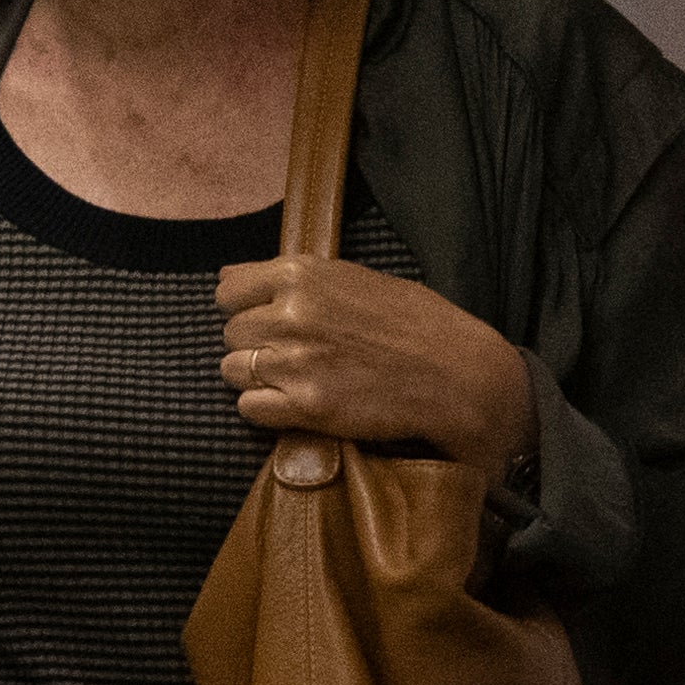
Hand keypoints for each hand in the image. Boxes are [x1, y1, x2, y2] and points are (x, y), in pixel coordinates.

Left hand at [210, 254, 535, 472]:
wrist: (459, 375)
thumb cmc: (415, 323)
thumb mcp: (355, 278)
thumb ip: (291, 278)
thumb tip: (225, 277)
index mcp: (301, 276)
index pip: (227, 292)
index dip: (244, 308)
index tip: (267, 319)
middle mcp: (290, 315)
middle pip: (230, 334)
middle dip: (254, 344)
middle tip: (295, 354)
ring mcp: (294, 362)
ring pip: (232, 371)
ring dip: (256, 377)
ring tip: (298, 378)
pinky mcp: (304, 406)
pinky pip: (248, 407)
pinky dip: (266, 409)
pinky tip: (298, 402)